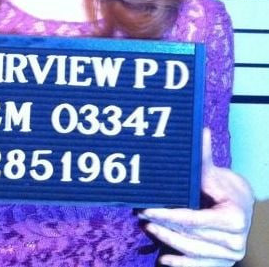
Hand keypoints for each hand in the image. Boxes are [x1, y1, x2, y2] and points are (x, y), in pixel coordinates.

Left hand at [139, 128, 253, 266]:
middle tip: (142, 215)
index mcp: (233, 218)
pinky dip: (180, 264)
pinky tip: (163, 259)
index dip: (167, 214)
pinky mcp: (222, 264)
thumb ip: (204, 158)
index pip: (193, 219)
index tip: (147, 209)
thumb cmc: (225, 188)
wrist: (242, 207)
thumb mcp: (215, 174)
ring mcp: (230, 256)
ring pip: (192, 252)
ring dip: (167, 241)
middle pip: (190, 235)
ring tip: (148, 228)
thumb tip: (200, 131)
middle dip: (163, 225)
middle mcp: (234, 241)